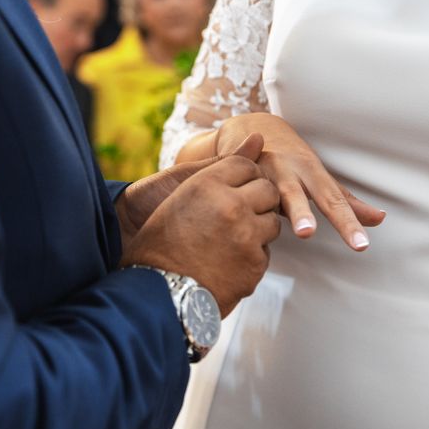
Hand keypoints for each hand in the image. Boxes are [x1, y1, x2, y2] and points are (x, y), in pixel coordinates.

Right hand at [120, 134, 280, 317]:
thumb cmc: (160, 241)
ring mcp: (246, 235)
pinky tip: (228, 263)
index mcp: (207, 185)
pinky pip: (265, 253)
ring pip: (272, 222)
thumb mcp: (182, 197)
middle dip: (259, 200)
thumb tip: (259, 136)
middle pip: (267, 189)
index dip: (245, 177)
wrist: (156, 292)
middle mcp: (231, 205)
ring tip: (230, 241)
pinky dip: (251, 257)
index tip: (238, 189)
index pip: (245, 164)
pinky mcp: (254, 264)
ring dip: (258, 229)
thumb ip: (222, 166)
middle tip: (240, 215)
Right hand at [213, 113, 385, 250]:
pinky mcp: (233, 174)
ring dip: (268, 205)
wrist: (251, 129)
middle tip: (307, 233)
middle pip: (296, 195)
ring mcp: (258, 172)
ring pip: (265, 191)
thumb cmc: (290, 161)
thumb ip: (344, 201)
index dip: (346, 224)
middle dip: (302, 213)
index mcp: (310, 172)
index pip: (332, 201)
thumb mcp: (318, 178)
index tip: (361, 246)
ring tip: (284, 226)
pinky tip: (235, 218)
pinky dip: (237, 203)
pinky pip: (237, 193)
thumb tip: (380, 219)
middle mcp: (286, 170)